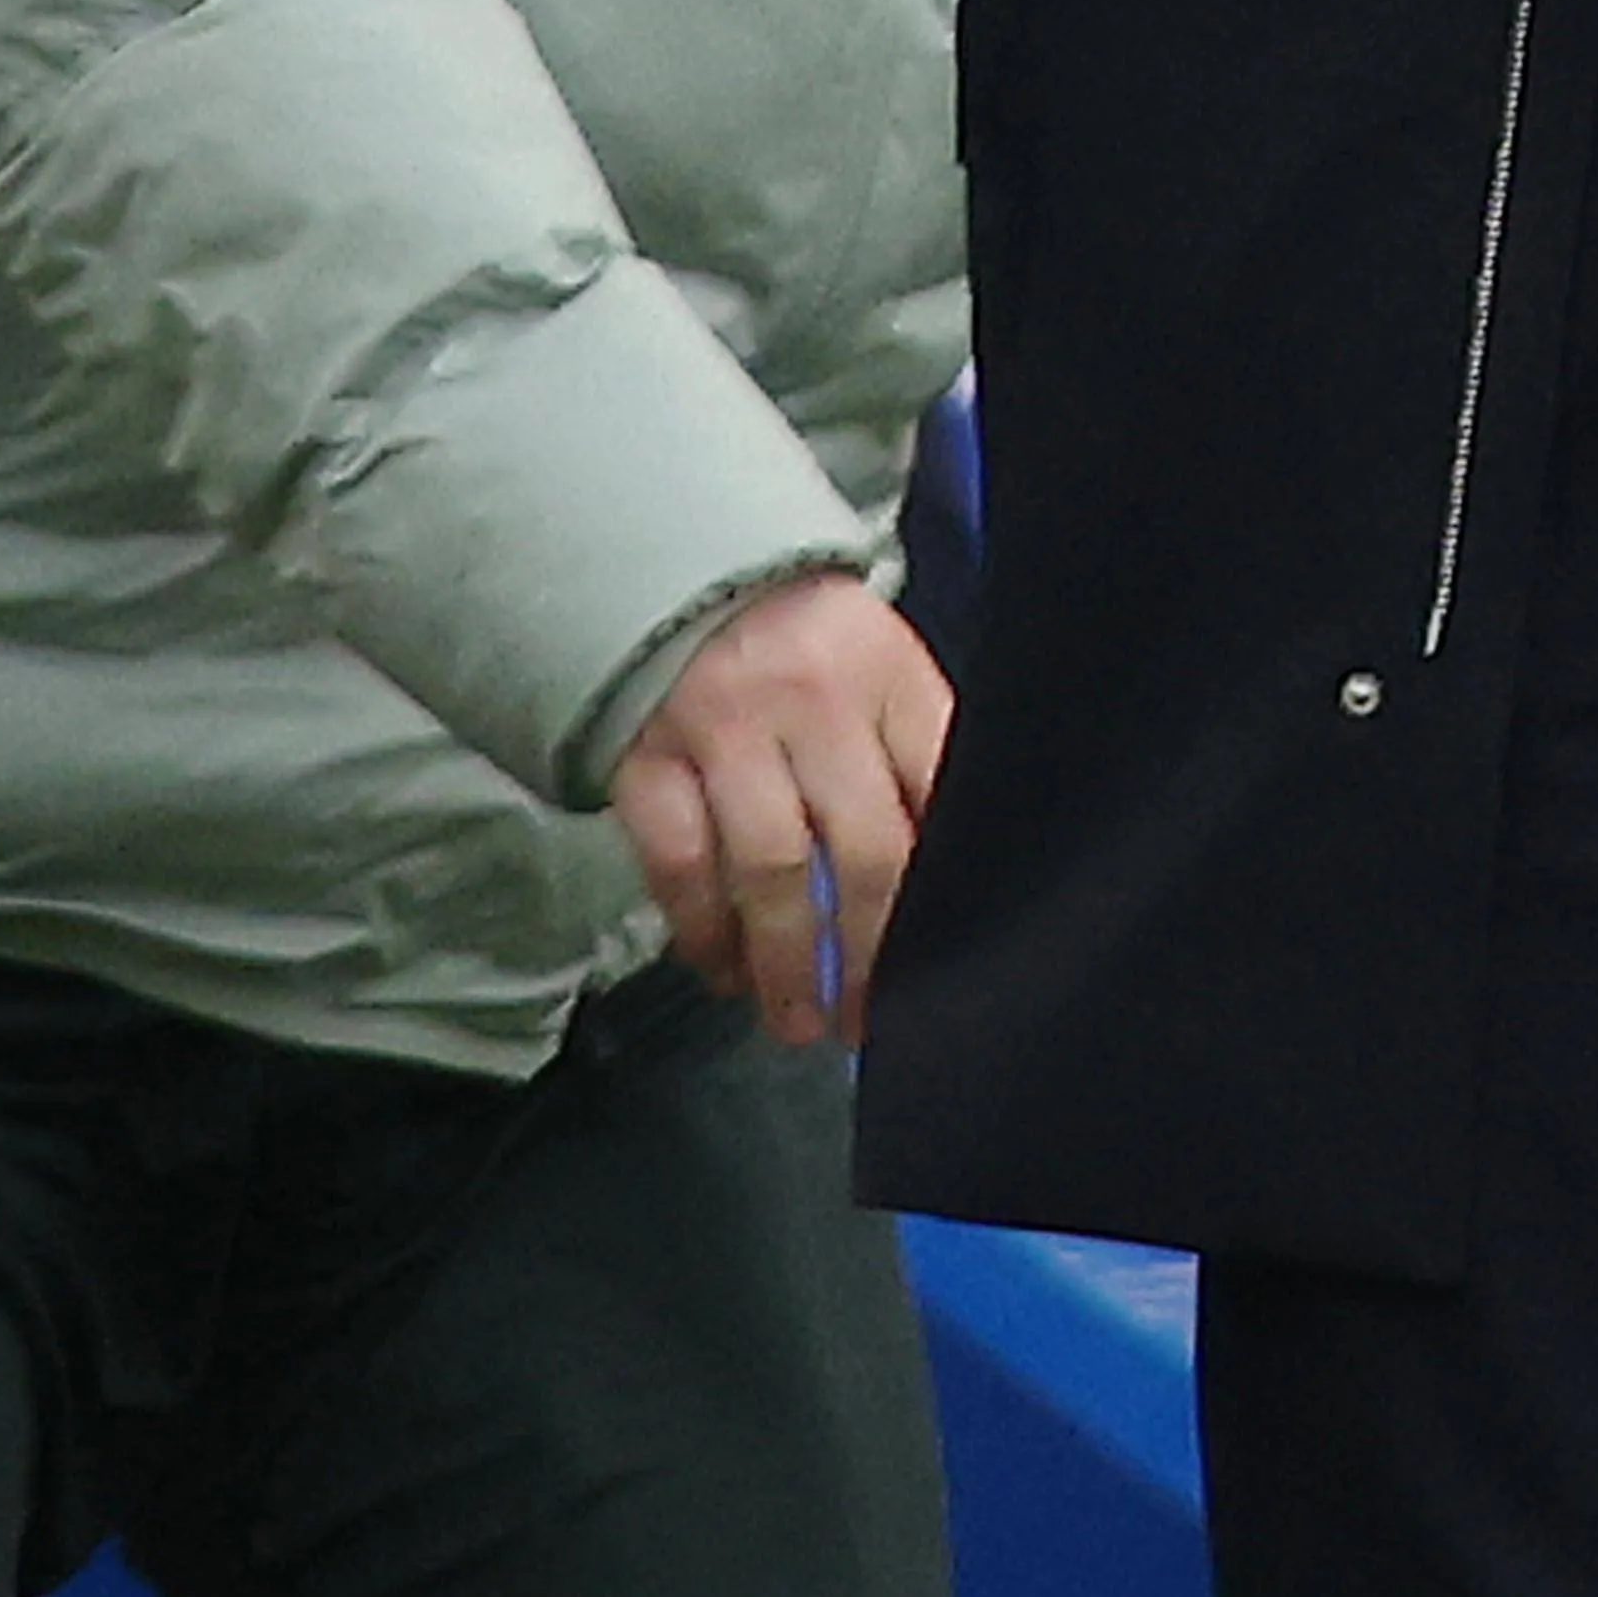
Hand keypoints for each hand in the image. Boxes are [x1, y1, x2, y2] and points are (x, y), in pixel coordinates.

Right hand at [616, 574, 949, 1049]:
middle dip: (871, 953)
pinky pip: (677, 865)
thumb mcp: (883, 675)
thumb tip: (951, 881)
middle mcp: (811, 699)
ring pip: (767, 868)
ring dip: (787, 962)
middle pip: (861, 849)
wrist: (683, 574)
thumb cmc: (810, 648)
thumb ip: (917, 758)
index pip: (935, 793)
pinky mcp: (646, 758)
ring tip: (798, 1022)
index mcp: (887, 675)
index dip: (942, 892)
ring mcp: (723, 727)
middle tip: (867, 1020)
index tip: (945, 963)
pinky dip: (702, 932)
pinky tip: (724, 971)